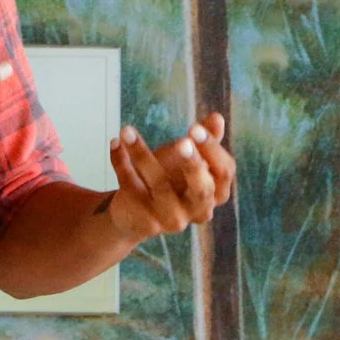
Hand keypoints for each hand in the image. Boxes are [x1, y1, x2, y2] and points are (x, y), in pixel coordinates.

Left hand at [106, 113, 235, 243]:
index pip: (224, 172)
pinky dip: (120, 162)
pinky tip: (115, 143)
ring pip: (159, 185)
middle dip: (193, 165)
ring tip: (126, 131)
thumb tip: (217, 118)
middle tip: (182, 142)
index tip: (194, 127)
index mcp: (215, 193)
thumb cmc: (168, 180)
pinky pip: (131, 186)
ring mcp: (172, 219)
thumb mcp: (185, 159)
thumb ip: (203, 141)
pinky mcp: (145, 221)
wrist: (133, 213)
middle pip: (202, 189)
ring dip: (142, 154)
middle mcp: (198, 210)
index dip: (212, 150)